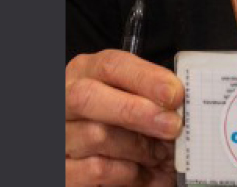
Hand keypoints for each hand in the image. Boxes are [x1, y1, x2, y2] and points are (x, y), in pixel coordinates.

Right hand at [65, 50, 183, 185]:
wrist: (99, 158)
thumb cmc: (122, 123)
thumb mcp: (133, 98)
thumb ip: (150, 94)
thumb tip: (178, 98)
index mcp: (86, 72)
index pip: (110, 65)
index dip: (144, 78)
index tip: (174, 93)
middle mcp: (64, 99)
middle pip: (89, 97)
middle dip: (135, 111)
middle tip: (171, 126)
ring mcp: (59, 135)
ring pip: (96, 135)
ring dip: (137, 147)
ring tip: (158, 153)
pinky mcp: (62, 170)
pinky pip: (96, 169)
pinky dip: (126, 171)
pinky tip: (139, 171)